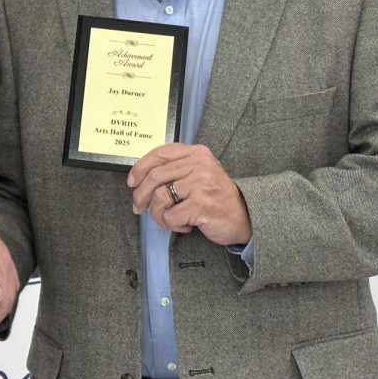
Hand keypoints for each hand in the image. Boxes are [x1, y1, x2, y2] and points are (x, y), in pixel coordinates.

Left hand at [127, 143, 251, 244]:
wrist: (245, 216)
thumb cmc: (217, 197)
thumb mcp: (200, 174)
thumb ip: (176, 170)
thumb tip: (141, 178)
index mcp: (196, 153)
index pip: (160, 153)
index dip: (140, 167)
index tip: (132, 182)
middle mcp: (199, 164)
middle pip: (155, 176)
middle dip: (141, 195)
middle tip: (138, 208)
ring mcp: (201, 184)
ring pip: (160, 197)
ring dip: (158, 214)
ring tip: (169, 220)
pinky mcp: (201, 204)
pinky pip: (171, 216)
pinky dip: (173, 225)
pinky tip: (185, 225)